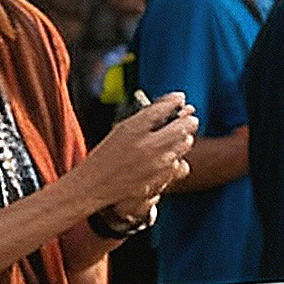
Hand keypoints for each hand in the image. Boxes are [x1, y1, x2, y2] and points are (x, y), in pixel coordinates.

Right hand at [85, 90, 193, 225]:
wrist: (93, 184)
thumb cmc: (104, 156)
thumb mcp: (120, 130)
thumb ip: (143, 119)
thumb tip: (168, 106)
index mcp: (132, 129)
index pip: (161, 109)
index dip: (174, 101)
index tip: (180, 98)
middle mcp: (146, 145)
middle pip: (181, 127)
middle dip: (188, 121)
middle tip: (190, 119)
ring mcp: (155, 164)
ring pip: (184, 145)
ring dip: (185, 138)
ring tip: (181, 137)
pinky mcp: (160, 179)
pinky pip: (181, 165)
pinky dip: (179, 159)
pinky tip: (172, 158)